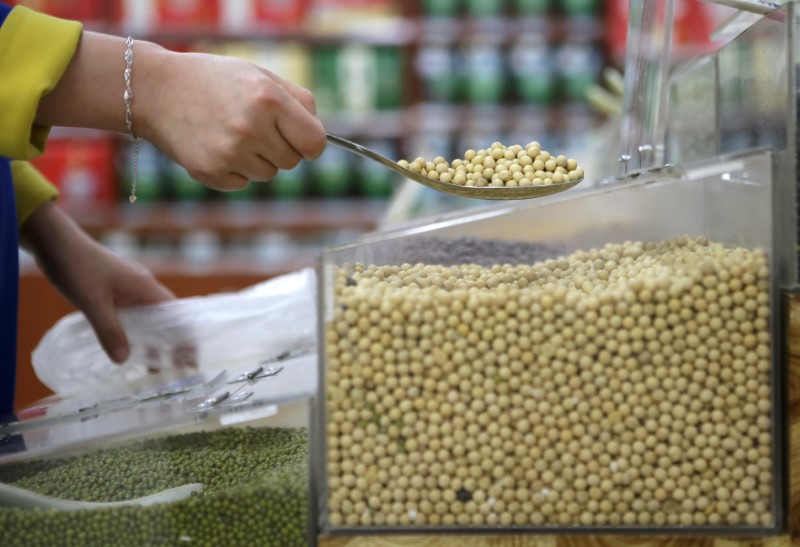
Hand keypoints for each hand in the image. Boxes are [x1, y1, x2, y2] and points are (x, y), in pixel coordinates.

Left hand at [20, 201, 174, 363]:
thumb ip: (109, 331)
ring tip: (152, 364)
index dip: (185, 337)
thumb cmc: (77, 268)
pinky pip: (131, 314)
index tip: (190, 360)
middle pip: (165, 318)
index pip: (176, 315)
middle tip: (174, 368)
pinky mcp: (113, 289)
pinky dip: (134, 330)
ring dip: (151, 338)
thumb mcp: (92, 303)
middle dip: (171, 342)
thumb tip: (123, 360)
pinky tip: (125, 344)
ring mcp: (128, 287)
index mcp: (145, 288)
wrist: (55, 243)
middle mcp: (142, 287)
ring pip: (147, 317)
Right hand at [137, 47, 326, 190]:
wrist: (156, 90)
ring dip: (258, 159)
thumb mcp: (260, 75)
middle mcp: (251, 128)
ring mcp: (230, 153)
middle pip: (292, 162)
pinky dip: (234, 170)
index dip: (310, 143)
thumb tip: (320, 137)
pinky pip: (243, 183)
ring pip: (268, 175)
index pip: (315, 143)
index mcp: (269, 100)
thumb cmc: (216, 81)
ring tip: (231, 132)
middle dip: (281, 148)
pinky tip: (215, 145)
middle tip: (255, 127)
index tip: (301, 139)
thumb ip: (298, 101)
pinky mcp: (211, 172)